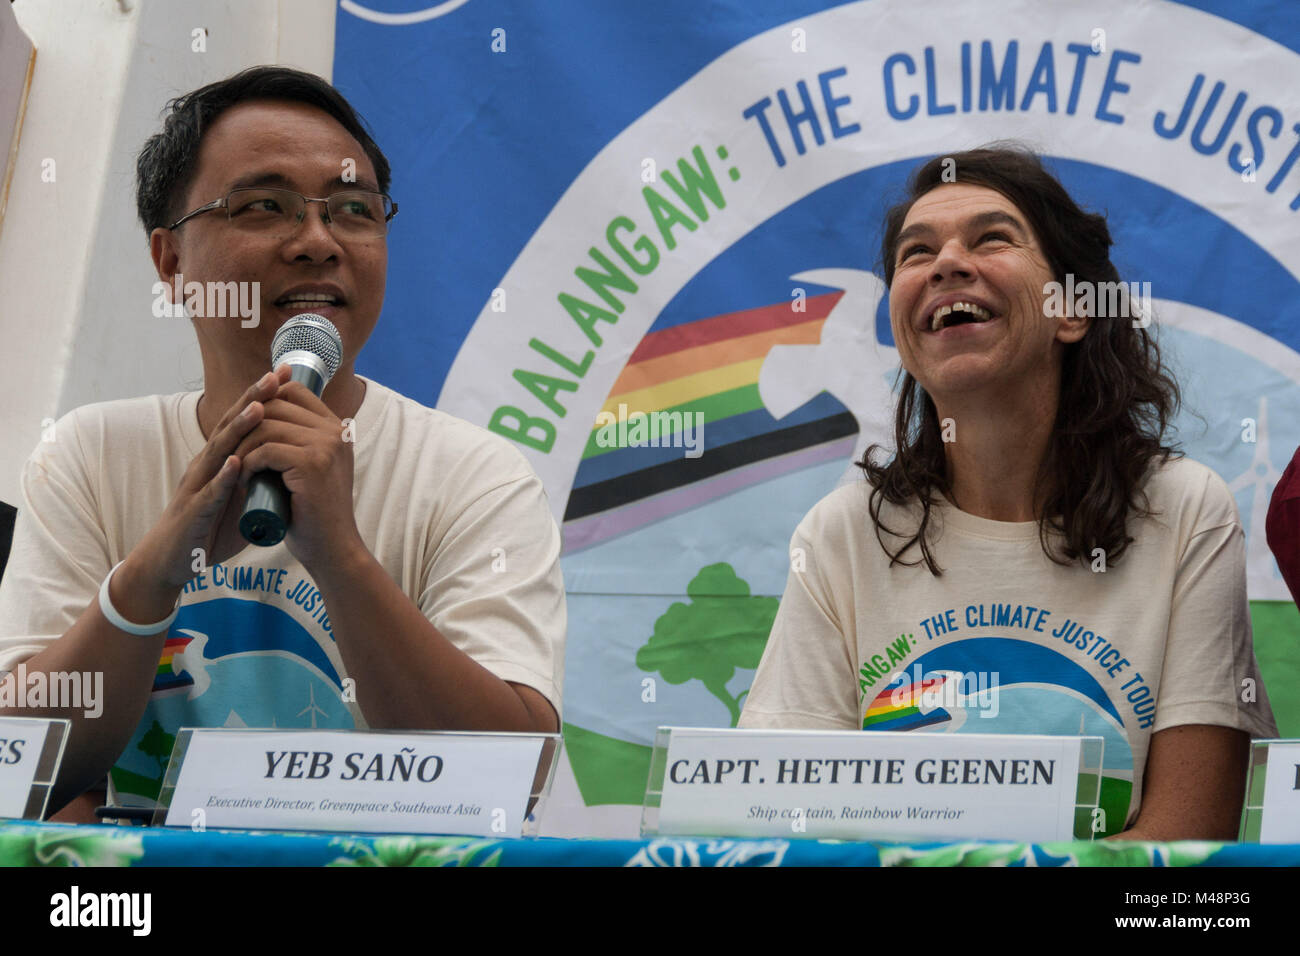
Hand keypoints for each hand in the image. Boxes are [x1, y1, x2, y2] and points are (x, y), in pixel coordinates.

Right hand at [116, 368, 291, 619]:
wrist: (173, 562)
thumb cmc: (209, 528)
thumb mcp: (241, 497)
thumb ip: (262, 479)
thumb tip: (294, 466)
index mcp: (220, 461)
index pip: (243, 423)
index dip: (262, 397)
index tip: (285, 374)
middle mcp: (207, 466)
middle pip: (230, 426)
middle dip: (253, 399)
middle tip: (274, 375)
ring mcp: (197, 487)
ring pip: (219, 453)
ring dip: (238, 429)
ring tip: (259, 407)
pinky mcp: (193, 513)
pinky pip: (209, 494)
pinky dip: (222, 478)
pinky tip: (235, 464)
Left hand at [232, 367, 362, 570]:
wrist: (333, 549)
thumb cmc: (315, 514)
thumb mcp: (312, 469)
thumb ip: (303, 442)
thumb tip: (269, 414)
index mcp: (337, 428)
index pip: (294, 391)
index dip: (264, 401)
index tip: (245, 425)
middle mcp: (336, 431)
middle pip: (276, 404)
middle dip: (247, 424)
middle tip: (234, 451)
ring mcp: (326, 445)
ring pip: (266, 426)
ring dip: (243, 445)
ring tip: (238, 468)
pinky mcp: (312, 463)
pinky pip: (266, 449)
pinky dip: (248, 463)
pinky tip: (245, 479)